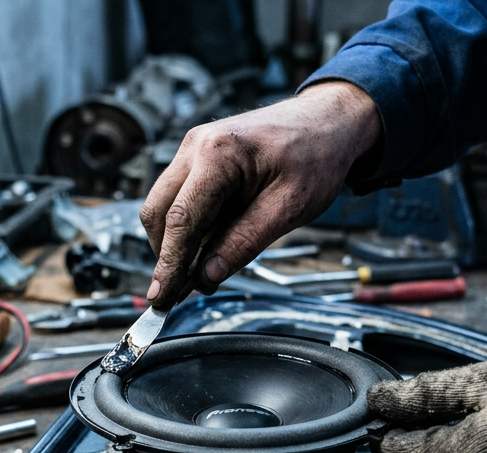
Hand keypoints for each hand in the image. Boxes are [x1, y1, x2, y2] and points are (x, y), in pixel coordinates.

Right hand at [138, 81, 379, 307]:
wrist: (329, 120)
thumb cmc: (316, 155)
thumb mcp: (289, 207)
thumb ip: (244, 242)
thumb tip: (207, 276)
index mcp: (218, 154)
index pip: (180, 220)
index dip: (168, 264)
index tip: (162, 297)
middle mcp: (196, 146)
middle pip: (157, 212)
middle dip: (165, 253)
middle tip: (179, 290)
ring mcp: (194, 149)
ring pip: (163, 205)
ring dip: (177, 240)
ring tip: (207, 266)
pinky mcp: (198, 157)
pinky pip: (180, 197)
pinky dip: (189, 225)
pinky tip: (213, 241)